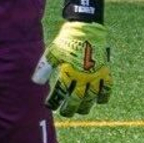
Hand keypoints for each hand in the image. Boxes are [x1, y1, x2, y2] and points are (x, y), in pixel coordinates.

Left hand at [35, 0, 110, 115]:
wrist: (86, 29)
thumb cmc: (66, 41)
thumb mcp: (52, 52)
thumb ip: (44, 67)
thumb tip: (36, 82)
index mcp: (69, 71)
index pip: (60, 92)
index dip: (55, 101)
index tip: (50, 106)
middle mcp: (84, 75)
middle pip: (77, 98)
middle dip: (71, 108)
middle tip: (66, 113)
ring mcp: (96, 74)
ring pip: (92, 96)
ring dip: (87, 105)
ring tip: (82, 110)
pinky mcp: (105, 70)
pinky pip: (108, 86)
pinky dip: (104, 95)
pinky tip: (100, 101)